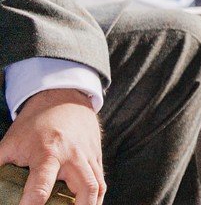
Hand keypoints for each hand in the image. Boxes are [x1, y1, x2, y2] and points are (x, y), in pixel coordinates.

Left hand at [0, 88, 104, 204]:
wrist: (65, 97)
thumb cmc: (35, 122)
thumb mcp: (10, 142)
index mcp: (48, 152)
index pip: (41, 185)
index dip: (32, 204)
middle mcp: (73, 156)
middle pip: (85, 187)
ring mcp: (88, 156)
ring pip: (98, 186)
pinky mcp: (96, 157)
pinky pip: (101, 181)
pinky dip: (96, 197)